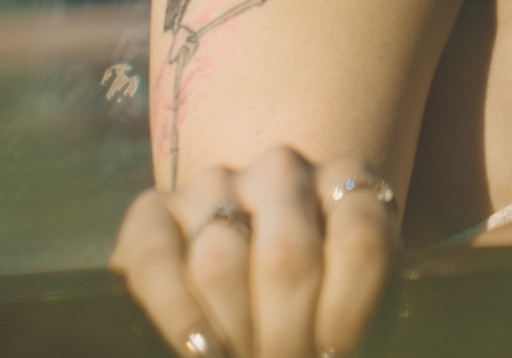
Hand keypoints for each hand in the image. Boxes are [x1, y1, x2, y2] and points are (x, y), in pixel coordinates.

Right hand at [112, 147, 398, 357]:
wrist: (243, 252)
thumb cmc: (310, 287)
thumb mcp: (345, 286)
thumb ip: (344, 309)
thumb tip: (327, 354)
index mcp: (344, 178)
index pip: (360, 238)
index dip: (348, 310)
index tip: (335, 354)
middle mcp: (280, 172)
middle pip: (287, 258)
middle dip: (284, 336)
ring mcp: (212, 185)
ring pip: (221, 263)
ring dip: (234, 333)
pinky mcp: (151, 211)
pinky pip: (156, 261)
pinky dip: (177, 314)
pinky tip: (198, 351)